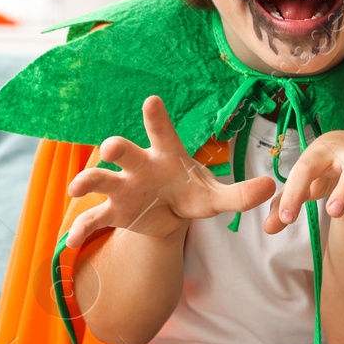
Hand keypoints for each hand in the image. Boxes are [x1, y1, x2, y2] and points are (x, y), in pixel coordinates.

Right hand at [65, 95, 277, 248]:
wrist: (170, 216)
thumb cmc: (191, 194)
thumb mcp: (216, 197)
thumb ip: (241, 194)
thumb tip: (272, 187)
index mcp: (166, 154)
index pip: (162, 131)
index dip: (156, 116)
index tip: (152, 100)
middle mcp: (139, 166)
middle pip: (123, 151)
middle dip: (116, 148)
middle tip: (112, 147)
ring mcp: (122, 189)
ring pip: (99, 179)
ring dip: (87, 181)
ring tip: (78, 188)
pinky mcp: (112, 212)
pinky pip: (93, 219)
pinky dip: (81, 229)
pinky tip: (71, 242)